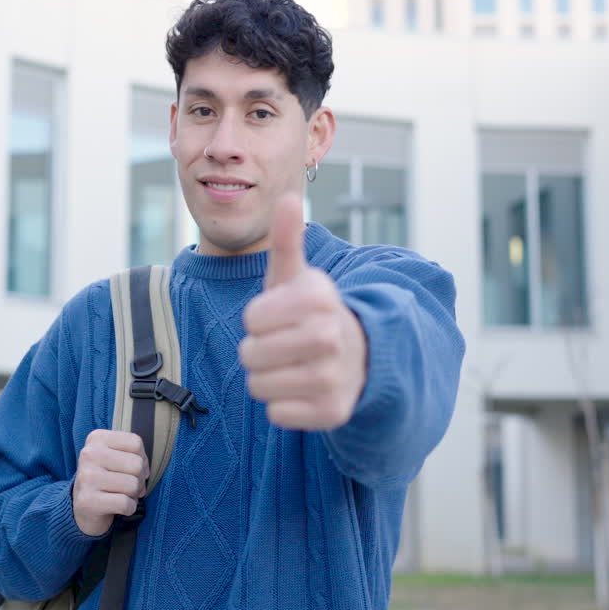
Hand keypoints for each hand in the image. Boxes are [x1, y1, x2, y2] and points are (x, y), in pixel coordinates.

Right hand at [71, 430, 148, 536]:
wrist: (83, 508)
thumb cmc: (105, 478)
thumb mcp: (115, 456)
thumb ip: (133, 453)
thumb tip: (145, 471)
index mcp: (96, 438)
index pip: (136, 443)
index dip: (142, 460)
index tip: (130, 469)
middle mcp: (88, 454)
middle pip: (137, 464)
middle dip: (139, 479)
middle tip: (126, 486)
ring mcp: (87, 477)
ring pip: (133, 485)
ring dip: (133, 495)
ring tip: (120, 495)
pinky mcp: (88, 501)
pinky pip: (126, 504)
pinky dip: (128, 508)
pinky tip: (116, 507)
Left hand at [239, 194, 367, 430]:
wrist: (358, 355)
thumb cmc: (311, 313)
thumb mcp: (297, 276)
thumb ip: (287, 238)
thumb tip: (287, 196)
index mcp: (319, 298)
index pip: (251, 318)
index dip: (257, 319)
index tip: (279, 316)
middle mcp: (330, 336)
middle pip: (250, 355)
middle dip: (258, 350)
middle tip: (282, 344)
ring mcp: (334, 377)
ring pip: (259, 386)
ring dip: (267, 378)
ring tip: (291, 366)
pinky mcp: (333, 413)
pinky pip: (277, 413)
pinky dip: (282, 405)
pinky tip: (302, 389)